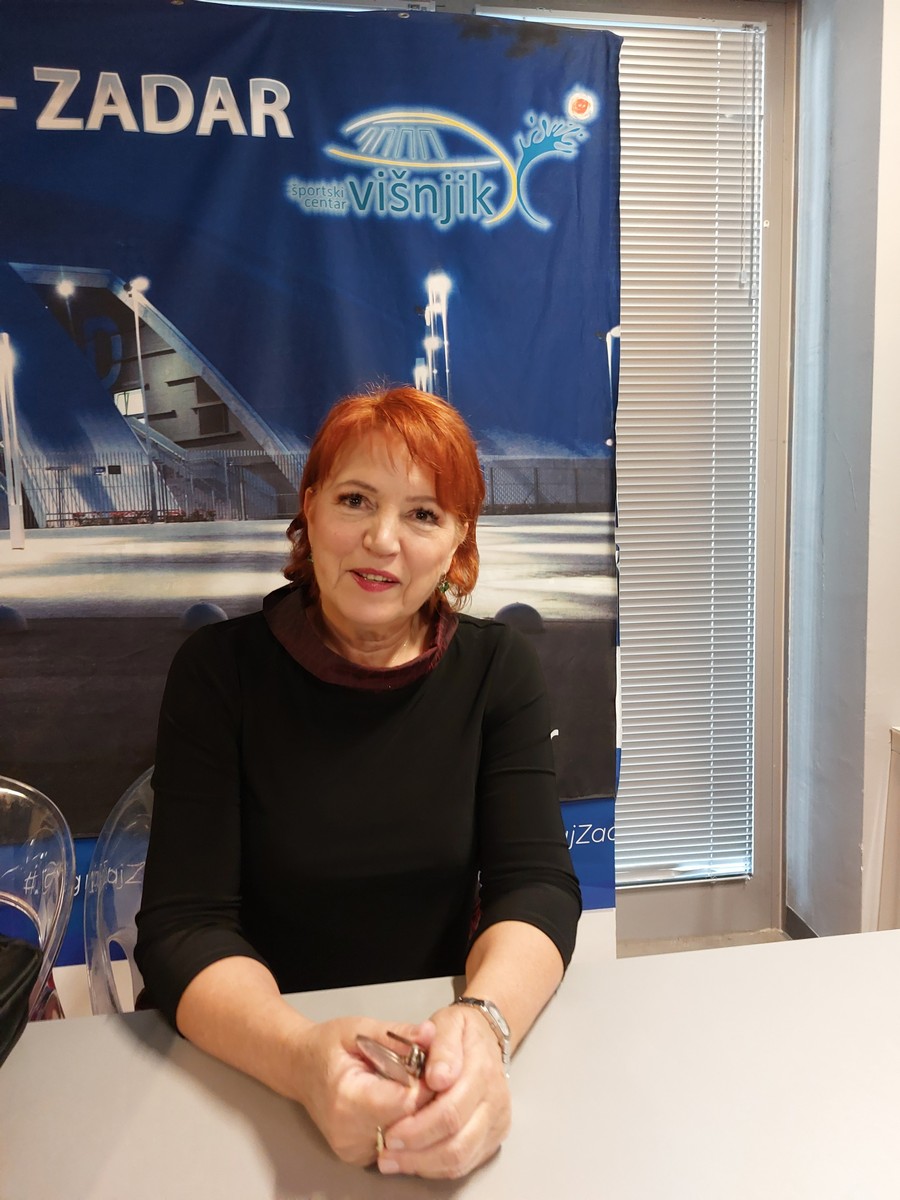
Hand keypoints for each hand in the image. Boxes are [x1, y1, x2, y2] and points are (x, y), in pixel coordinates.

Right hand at [290, 1017, 434, 1165]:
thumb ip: (395, 1034)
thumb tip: (430, 1034)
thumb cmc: (327, 1047)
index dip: (425, 1083)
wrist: (299, 1069)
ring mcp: (354, 1151)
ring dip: (416, 1112)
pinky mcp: (360, 1159)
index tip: (430, 1066)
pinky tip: (397, 1103)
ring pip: (408, 1136)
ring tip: (407, 1085)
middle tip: (422, 1073)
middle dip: (425, 1098)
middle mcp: (349, 1134)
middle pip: (410, 1122)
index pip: (406, 1102)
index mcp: (348, 1100)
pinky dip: (403, 1123)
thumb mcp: (359, 1029)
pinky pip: (397, 1142)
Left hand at [376, 1004, 510, 1178]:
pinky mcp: (493, 1137)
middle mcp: (495, 1100)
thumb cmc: (459, 1031)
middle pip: (456, 1142)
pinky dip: (436, 1167)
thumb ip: (442, 1047)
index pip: (451, 1111)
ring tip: (394, 1160)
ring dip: (423, 1164)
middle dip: (417, 1152)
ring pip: (461, 1159)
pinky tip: (414, 1159)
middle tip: (387, 1151)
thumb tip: (438, 1077)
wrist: (485, 1036)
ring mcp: (496, 1122)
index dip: (418, 1127)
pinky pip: (465, 1164)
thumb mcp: (446, 1023)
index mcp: (482, 1071)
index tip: (391, 1132)